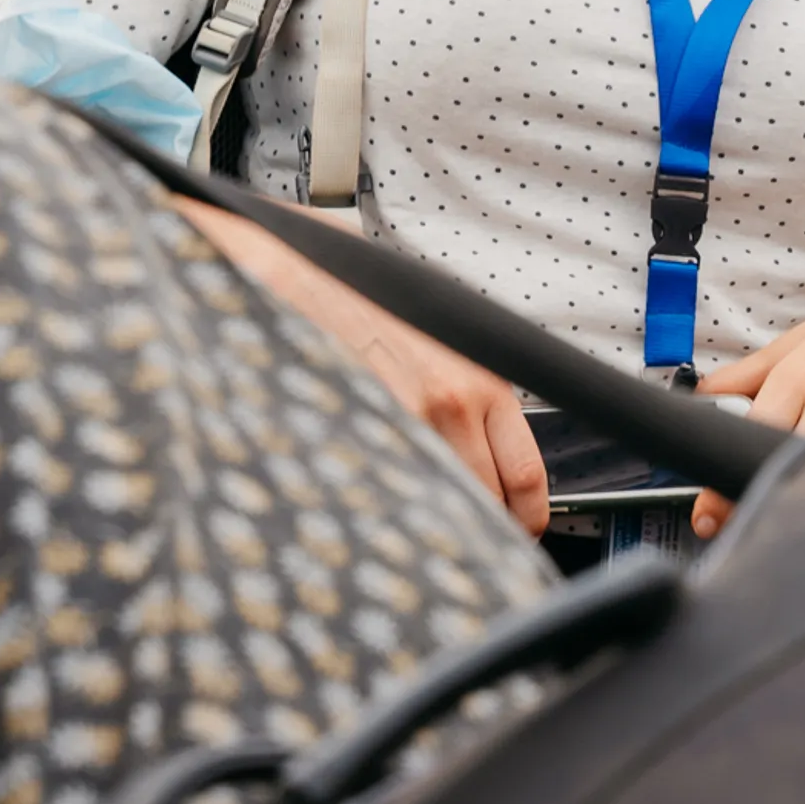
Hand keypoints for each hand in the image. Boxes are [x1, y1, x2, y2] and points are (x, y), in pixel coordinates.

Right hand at [171, 197, 548, 533]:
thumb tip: (472, 425)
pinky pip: (383, 500)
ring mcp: (400, 424)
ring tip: (407, 531)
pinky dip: (379, 518)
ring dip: (427, 530)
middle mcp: (450, 403)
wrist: (278, 262)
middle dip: (475, 532)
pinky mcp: (351, 436)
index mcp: (478, 374)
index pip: (526, 477)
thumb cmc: (345, 282)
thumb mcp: (425, 322)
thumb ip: (455, 376)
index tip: (507, 529)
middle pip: (488, 507)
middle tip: (455, 540)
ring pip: (438, 513)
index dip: (520, 517)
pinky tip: (363, 510)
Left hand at [690, 261, 804, 536]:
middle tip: (751, 518)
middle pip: (784, 467)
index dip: (723, 481)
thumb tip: (703, 396)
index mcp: (798, 379)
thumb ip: (749, 373)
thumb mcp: (800, 339)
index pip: (745, 440)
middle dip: (764, 496)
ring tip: (803, 508)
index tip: (708, 514)